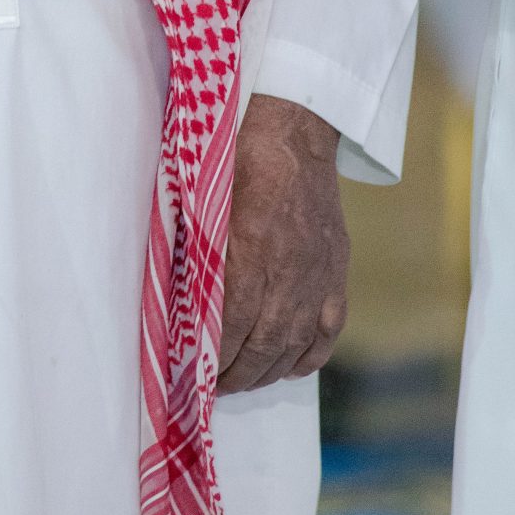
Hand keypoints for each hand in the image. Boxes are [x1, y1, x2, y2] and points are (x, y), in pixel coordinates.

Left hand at [216, 92, 348, 394]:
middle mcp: (290, 272)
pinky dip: (305, 358)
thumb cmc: (237, 155)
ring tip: (241, 379)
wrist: (294, 129)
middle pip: (262, 347)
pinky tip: (285, 366)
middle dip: (235, 375)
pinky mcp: (337, 272)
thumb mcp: (204, 197)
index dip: (212, 358)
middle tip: (212, 386)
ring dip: (264, 371)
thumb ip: (197, 250)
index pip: (231, 326)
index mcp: (252, 251)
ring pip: (293, 347)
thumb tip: (177, 301)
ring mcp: (319, 276)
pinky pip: (327, 333)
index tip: (194, 374)